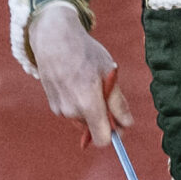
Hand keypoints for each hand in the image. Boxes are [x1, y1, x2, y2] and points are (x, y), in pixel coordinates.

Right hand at [28, 1, 132, 146]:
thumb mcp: (109, 73)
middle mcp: (72, 112)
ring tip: (88, 84)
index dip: (114, 133)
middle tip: (106, 93)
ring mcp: (60, 110)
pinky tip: (76, 83)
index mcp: (88, 104)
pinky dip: (78, 103)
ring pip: (83, 120)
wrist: (53, 39)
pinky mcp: (53, 105)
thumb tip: (127, 123)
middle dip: (103, 117)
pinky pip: (72, 112)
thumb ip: (118, 103)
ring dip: (90, 109)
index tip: (120, 122)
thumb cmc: (85, 53)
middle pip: (94, 129)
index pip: (103, 139)